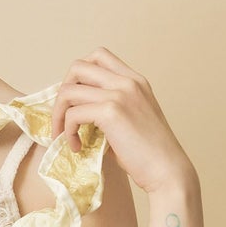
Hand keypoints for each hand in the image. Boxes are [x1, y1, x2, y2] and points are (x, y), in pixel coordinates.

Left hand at [51, 46, 192, 193]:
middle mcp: (127, 82)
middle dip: (61, 92)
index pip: (98, 56)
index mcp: (135, 80)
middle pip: (78, 67)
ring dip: (58, 115)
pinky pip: (72, 115)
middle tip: (63, 117)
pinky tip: (77, 147)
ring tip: (64, 135)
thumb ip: (109, 107)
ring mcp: (120, 94)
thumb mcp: (131, 119)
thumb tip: (75, 111)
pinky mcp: (111, 112)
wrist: (167, 170)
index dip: (77, 77)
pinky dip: (67, 132)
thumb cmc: (148, 153)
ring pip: (68, 91)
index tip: (75, 102)